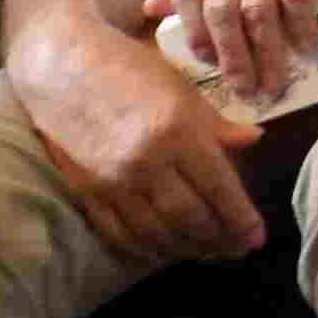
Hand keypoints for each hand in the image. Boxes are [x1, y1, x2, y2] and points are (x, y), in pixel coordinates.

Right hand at [15, 22, 266, 262]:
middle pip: (190, 217)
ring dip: (186, 248)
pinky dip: (146, 247)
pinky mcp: (87, 191)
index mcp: (178, 132)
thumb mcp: (182, 87)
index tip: (257, 238)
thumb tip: (255, 140)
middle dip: (219, 239)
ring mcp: (114, 181)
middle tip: (236, 249)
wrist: (61, 65)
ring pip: (157, 232)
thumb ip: (218, 123)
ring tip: (208, 252)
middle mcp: (147, 162)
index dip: (241, 218)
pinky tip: (164, 249)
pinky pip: (120, 233)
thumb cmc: (128, 67)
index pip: (219, 188)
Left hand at [151, 0, 317, 103]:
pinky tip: (305, 49)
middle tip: (246, 88)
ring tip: (275, 81)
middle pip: (221, 8)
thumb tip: (150, 8)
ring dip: (266, 53)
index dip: (195, 33)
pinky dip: (299, 28)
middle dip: (232, 57)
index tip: (210, 64)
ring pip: (257, 8)